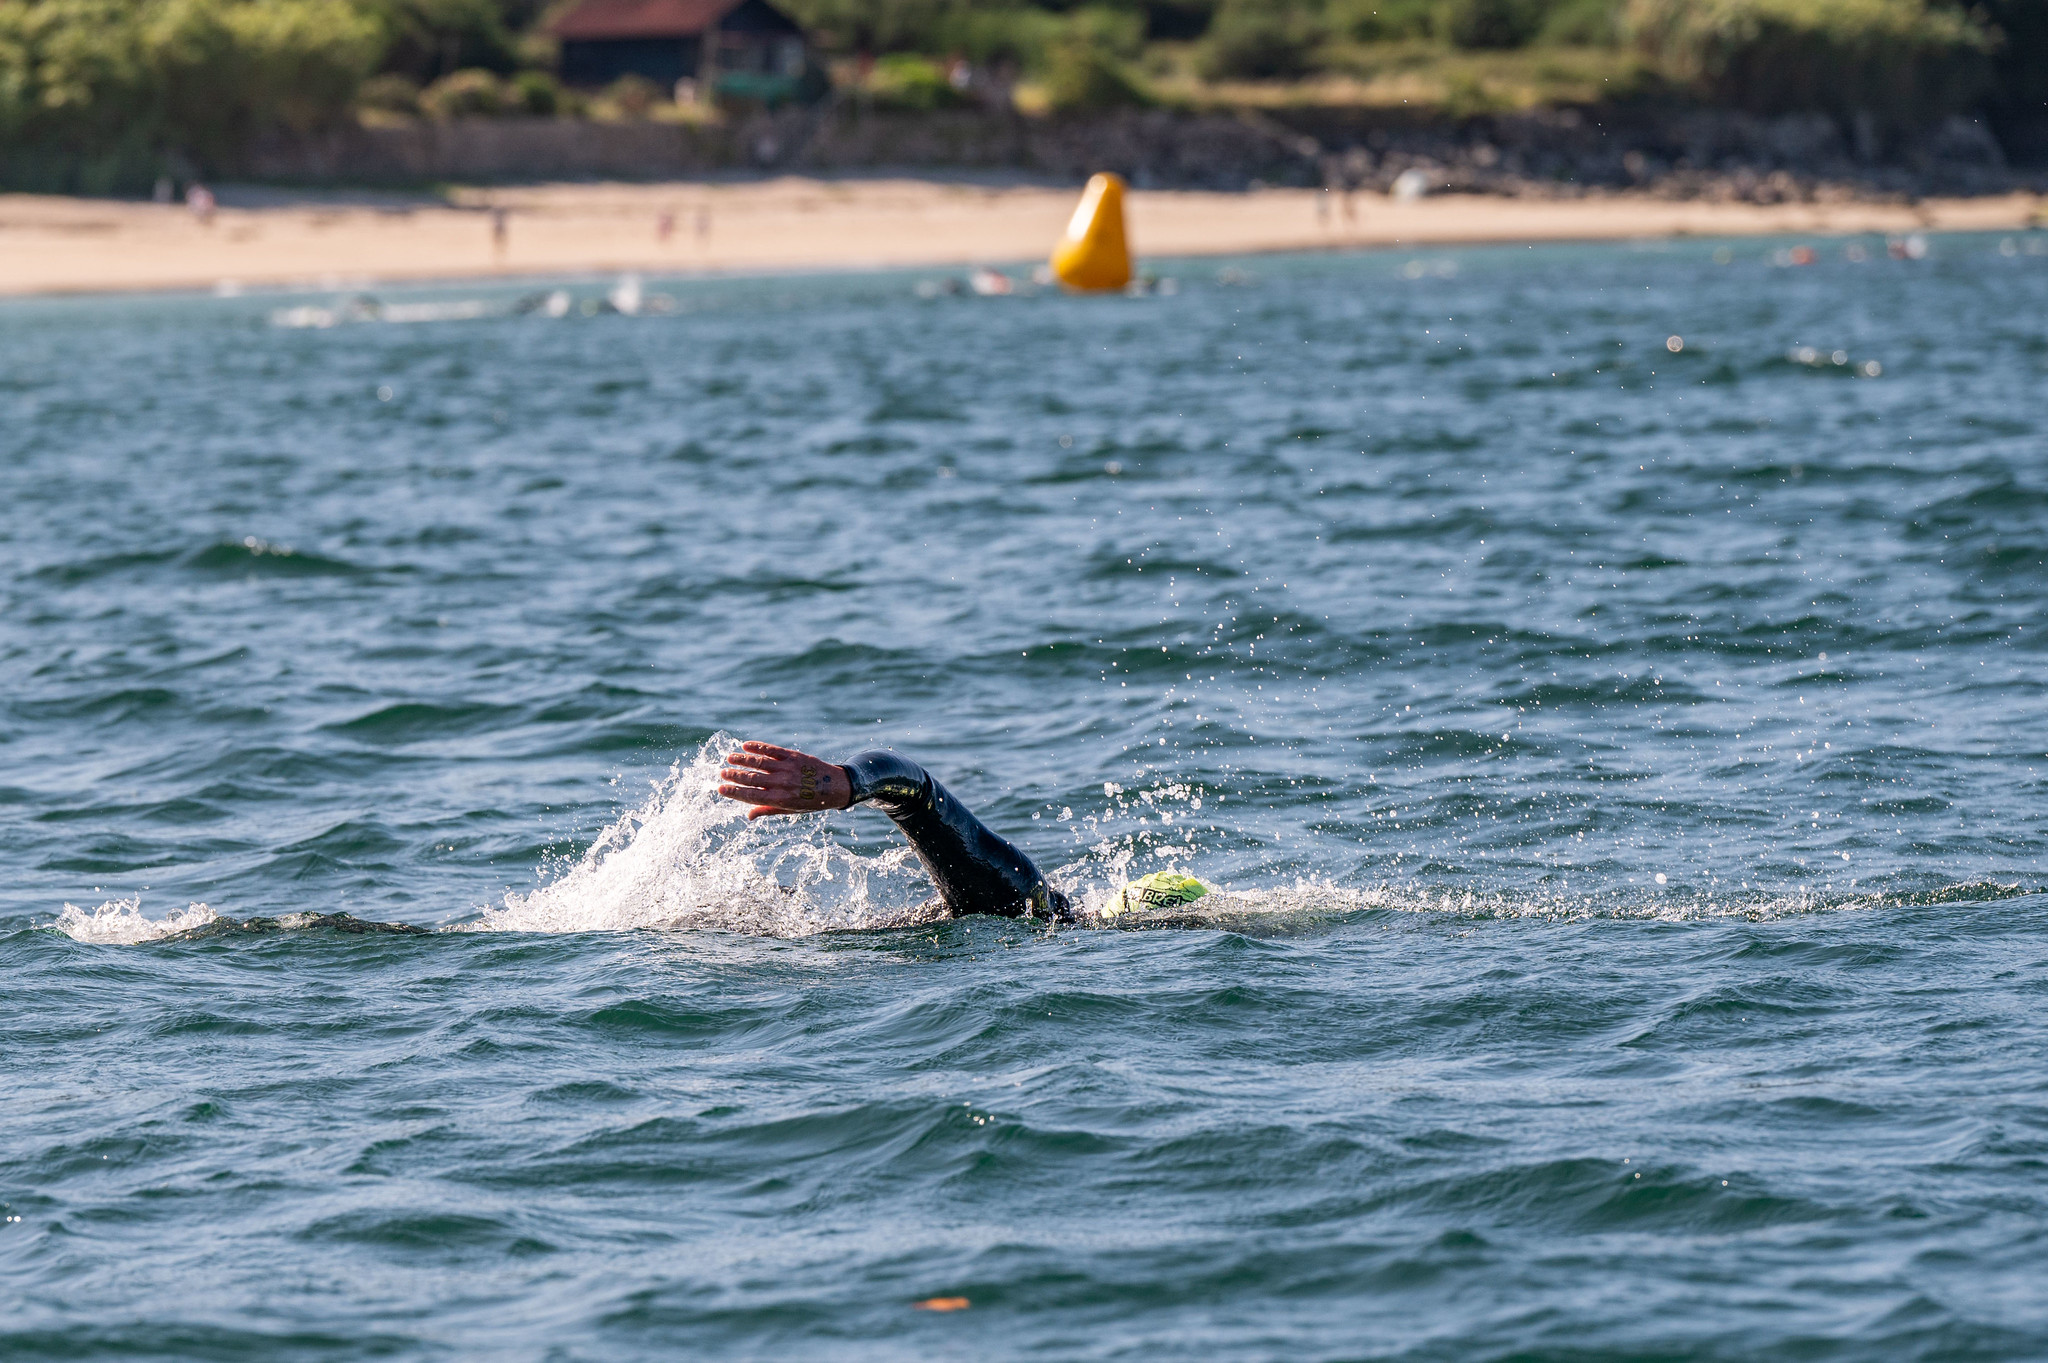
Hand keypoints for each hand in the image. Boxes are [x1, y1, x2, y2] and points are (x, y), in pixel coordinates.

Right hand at [716, 741, 852, 819]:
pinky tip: (745, 745)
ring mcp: (787, 768)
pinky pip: (772, 750)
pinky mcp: (793, 756)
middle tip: (721, 773)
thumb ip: (768, 810)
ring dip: (742, 760)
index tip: (720, 788)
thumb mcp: (791, 810)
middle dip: (734, 776)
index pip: (751, 796)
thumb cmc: (811, 801)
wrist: (835, 787)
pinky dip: (757, 747)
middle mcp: (782, 783)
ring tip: (729, 758)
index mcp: (780, 799)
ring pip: (759, 762)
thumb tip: (748, 816)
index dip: (734, 792)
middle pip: (752, 778)